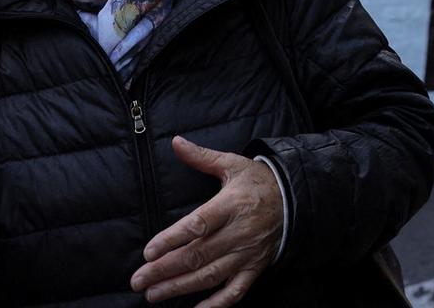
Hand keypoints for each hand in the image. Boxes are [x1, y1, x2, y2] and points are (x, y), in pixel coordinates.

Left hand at [132, 138, 283, 305]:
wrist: (295, 199)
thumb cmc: (258, 182)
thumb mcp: (232, 164)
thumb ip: (202, 157)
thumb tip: (176, 142)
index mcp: (231, 205)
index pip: (198, 225)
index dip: (172, 239)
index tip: (149, 252)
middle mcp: (238, 232)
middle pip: (198, 255)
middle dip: (165, 270)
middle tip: (138, 280)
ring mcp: (246, 254)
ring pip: (210, 276)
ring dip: (179, 288)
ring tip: (153, 294)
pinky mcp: (254, 269)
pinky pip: (235, 292)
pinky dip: (216, 304)